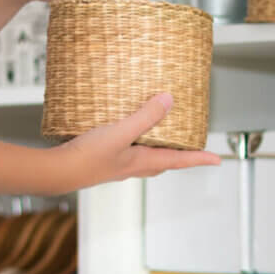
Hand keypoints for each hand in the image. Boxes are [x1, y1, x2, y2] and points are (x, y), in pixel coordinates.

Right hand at [56, 93, 220, 189]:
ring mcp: (118, 163)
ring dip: (157, 147)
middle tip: (191, 147)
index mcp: (143, 162)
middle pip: (165, 161)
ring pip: (146, 156)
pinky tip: (125, 129)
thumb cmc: (88, 157)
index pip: (179, 160)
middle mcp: (133, 165)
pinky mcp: (104, 158)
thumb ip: (145, 116)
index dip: (199, 158)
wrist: (58, 172)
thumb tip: (168, 101)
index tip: (217, 159)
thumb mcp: (121, 132)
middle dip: (180, 155)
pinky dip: (135, 140)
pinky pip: (128, 149)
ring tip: (161, 133)